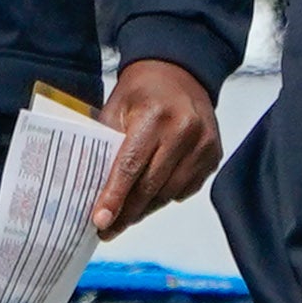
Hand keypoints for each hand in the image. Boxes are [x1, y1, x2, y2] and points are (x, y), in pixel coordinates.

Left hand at [88, 57, 221, 238]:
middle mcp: (185, 130)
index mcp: (155, 116)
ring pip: (169, 193)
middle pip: (150, 185)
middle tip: (106, 229)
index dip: (114, 196)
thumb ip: (104, 144)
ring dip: (145, 209)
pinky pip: (185, 188)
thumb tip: (87, 185)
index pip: (130, 166)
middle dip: (126, 212)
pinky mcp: (213, 155)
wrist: (180, 73)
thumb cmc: (142, 92)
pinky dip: (165, 197)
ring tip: (124, 217)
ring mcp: (204, 144)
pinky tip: (149, 197)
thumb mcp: (115, 108)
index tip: (100, 220)